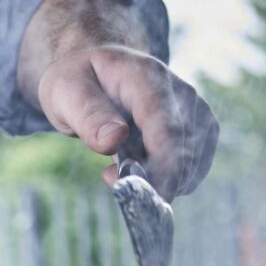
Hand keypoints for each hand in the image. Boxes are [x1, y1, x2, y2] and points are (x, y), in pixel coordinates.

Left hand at [33, 46, 218, 197]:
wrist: (93, 68)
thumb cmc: (78, 81)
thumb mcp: (65, 93)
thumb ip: (88, 115)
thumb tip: (114, 140)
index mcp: (146, 77)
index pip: (166, 129)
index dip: (163, 169)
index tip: (148, 197)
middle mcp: (179, 89)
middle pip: (184, 150)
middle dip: (155, 179)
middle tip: (111, 176)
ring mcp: (195, 107)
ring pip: (193, 162)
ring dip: (161, 179)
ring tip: (119, 164)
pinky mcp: (200, 124)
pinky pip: (195, 165)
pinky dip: (171, 177)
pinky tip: (141, 166)